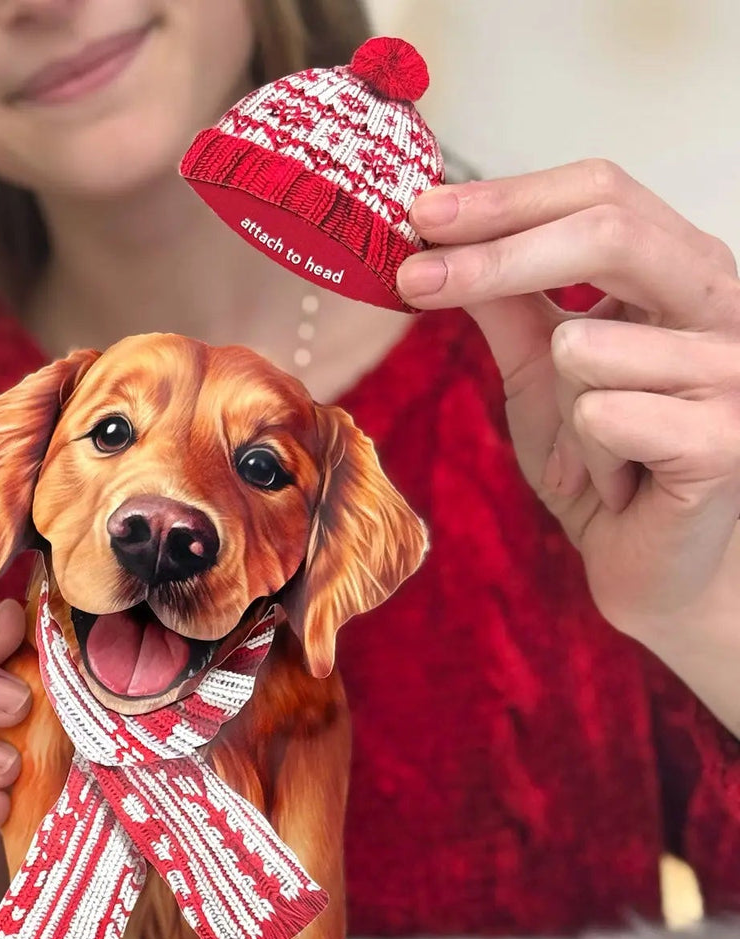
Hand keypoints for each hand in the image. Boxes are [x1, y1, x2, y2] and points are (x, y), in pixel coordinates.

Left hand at [396, 159, 739, 654]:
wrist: (651, 566)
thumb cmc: (606, 464)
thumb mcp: (542, 371)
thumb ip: (508, 304)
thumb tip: (442, 238)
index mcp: (683, 268)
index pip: (602, 192)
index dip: (508, 198)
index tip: (422, 214)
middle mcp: (723, 300)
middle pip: (609, 232)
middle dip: (497, 254)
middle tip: (413, 276)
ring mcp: (733, 367)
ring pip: (586, 347)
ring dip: (559, 406)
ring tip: (589, 448)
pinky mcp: (724, 439)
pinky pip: (604, 418)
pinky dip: (585, 459)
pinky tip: (621, 482)